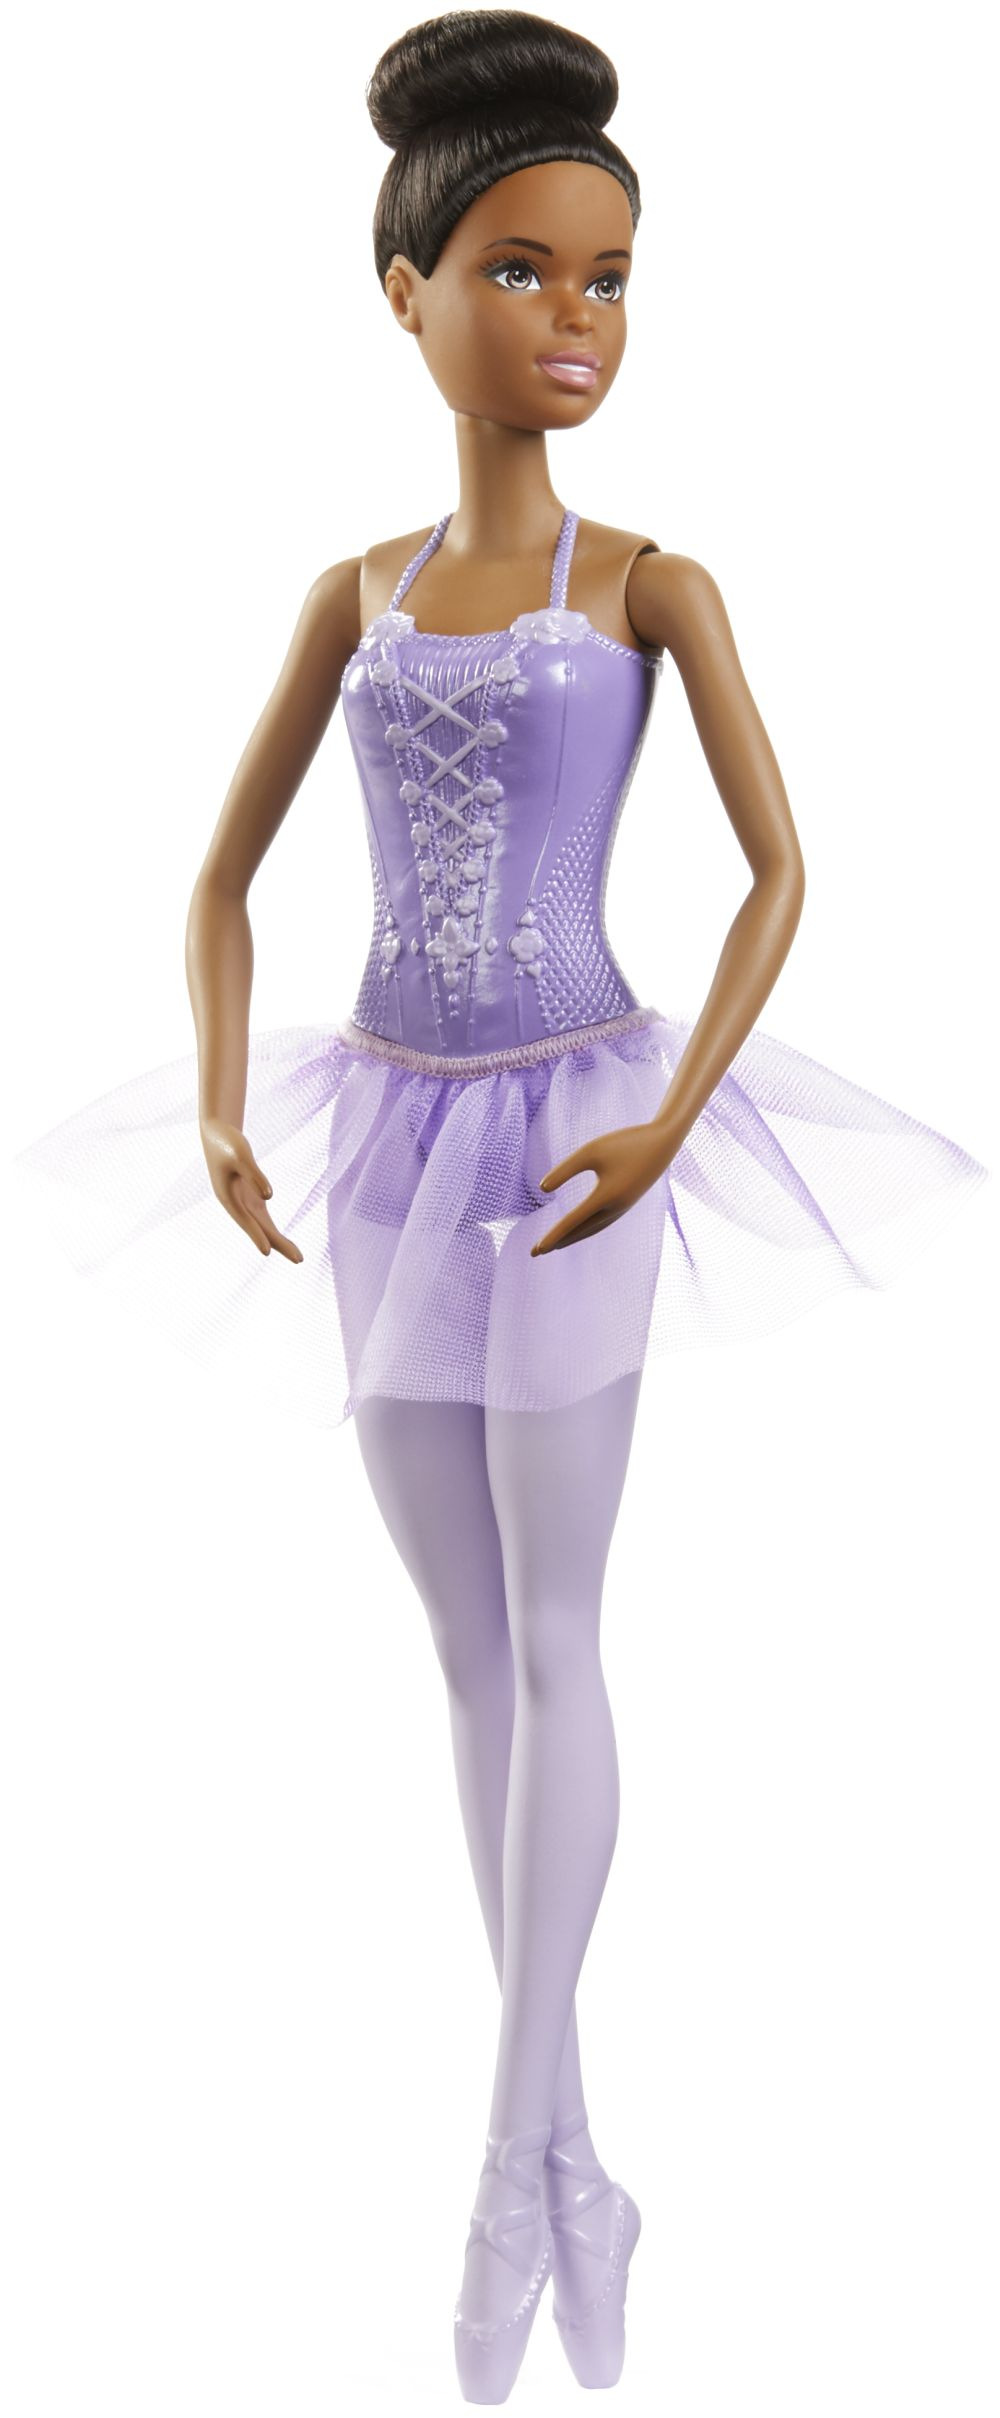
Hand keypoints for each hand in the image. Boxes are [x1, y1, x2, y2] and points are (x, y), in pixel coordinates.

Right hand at [199, 1118, 303, 1261]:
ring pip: (262, 1226)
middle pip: (259, 1228)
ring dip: (278, 1241)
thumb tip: (270, 1197)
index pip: (245, 1219)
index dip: (256, 1235)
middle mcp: (234, 1204)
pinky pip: (263, 1219)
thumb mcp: (242, 1154)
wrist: (217, 1132)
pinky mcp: (250, 1197)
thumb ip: (255, 1175)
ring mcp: (242, 1202)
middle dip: (278, 1243)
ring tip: (297, 1257)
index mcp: (227, 1197)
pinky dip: (272, 1230)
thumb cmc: (228, 1141)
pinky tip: (283, 1241)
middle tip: (299, 1260)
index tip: (267, 1252)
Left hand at [530, 1121, 673, 1255]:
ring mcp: (621, 1209)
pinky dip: (585, 1230)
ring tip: (553, 1246)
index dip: (552, 1236)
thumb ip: (565, 1170)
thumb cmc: (624, 1143)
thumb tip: (542, 1189)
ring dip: (571, 1238)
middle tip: (534, 1253)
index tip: (536, 1250)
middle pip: (579, 1231)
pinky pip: (601, 1224)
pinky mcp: (625, 1204)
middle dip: (557, 1242)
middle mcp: (614, 1209)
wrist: (662, 1143)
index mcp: (605, 1196)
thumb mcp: (591, 1151)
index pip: (572, 1222)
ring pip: (591, 1230)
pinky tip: (578, 1229)